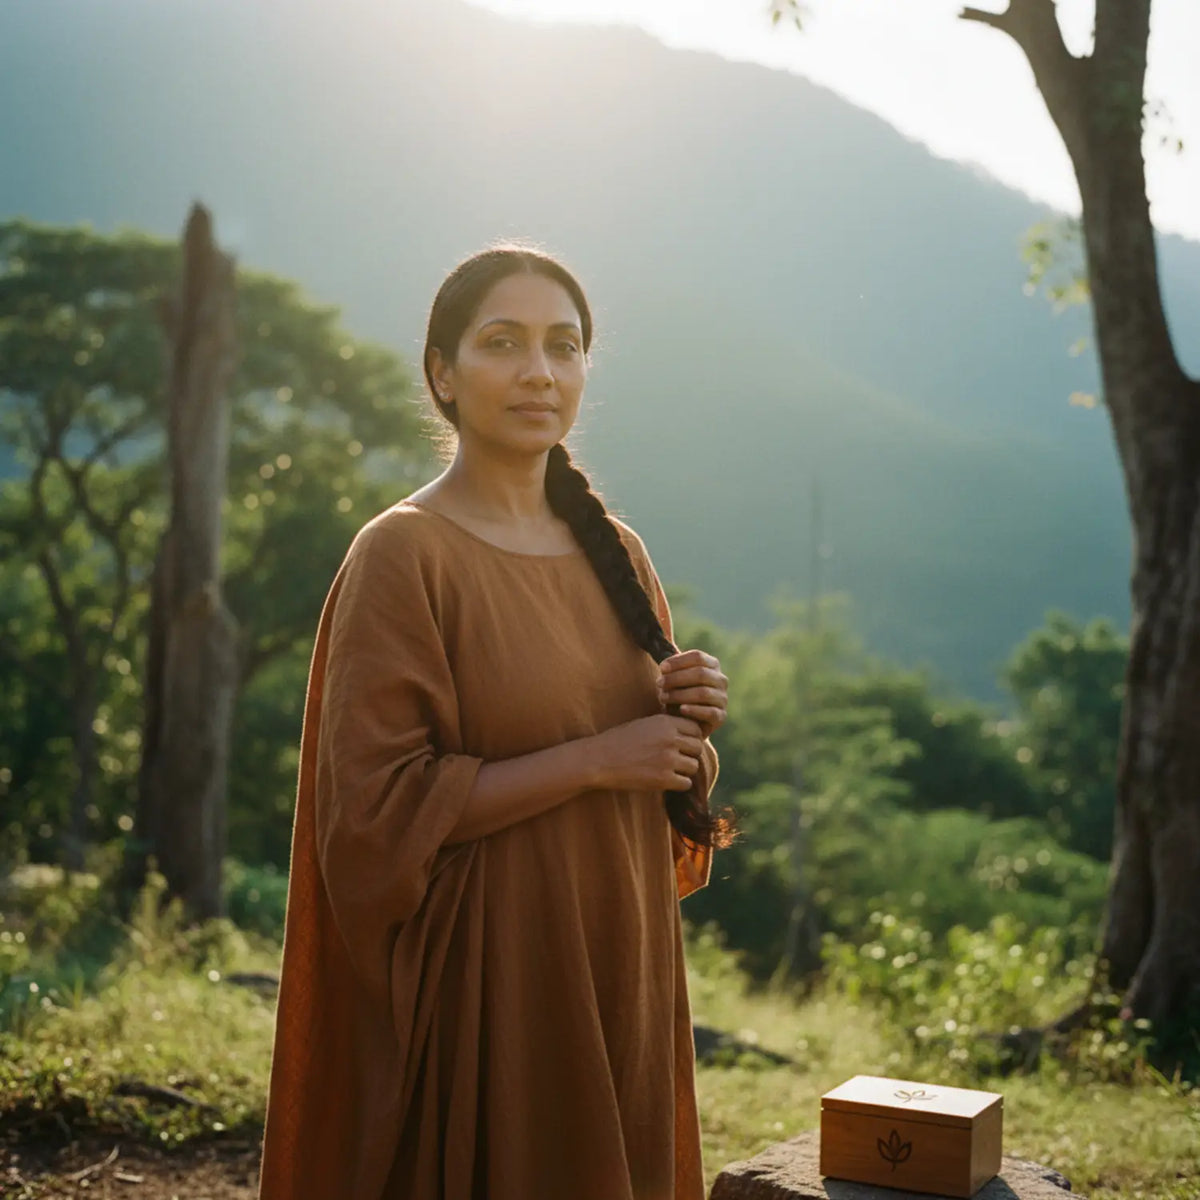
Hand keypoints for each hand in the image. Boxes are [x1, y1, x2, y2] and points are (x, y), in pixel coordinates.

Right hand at [587, 714, 704, 792]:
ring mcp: (668, 760)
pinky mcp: (663, 779)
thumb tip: (689, 733)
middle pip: (698, 748)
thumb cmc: (619, 740)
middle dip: (689, 754)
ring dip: (684, 770)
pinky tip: (665, 780)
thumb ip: (667, 726)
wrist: (599, 759)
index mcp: (665, 722)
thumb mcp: (644, 724)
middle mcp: (670, 739)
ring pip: (693, 766)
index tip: (681, 744)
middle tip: (675, 759)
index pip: (696, 729)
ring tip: (669, 770)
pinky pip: (685, 783)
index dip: (691, 738)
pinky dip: (678, 784)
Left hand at [657, 649, 727, 737]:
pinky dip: (694, 710)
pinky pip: (710, 712)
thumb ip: (670, 665)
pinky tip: (680, 710)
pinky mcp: (721, 717)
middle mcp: (721, 679)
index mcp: (712, 665)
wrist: (685, 721)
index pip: (697, 656)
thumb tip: (657, 647)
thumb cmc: (677, 694)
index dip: (678, 660)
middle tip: (659, 684)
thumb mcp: (674, 676)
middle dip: (676, 678)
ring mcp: (723, 698)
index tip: (661, 667)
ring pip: (703, 692)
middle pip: (700, 673)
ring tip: (663, 697)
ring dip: (680, 694)